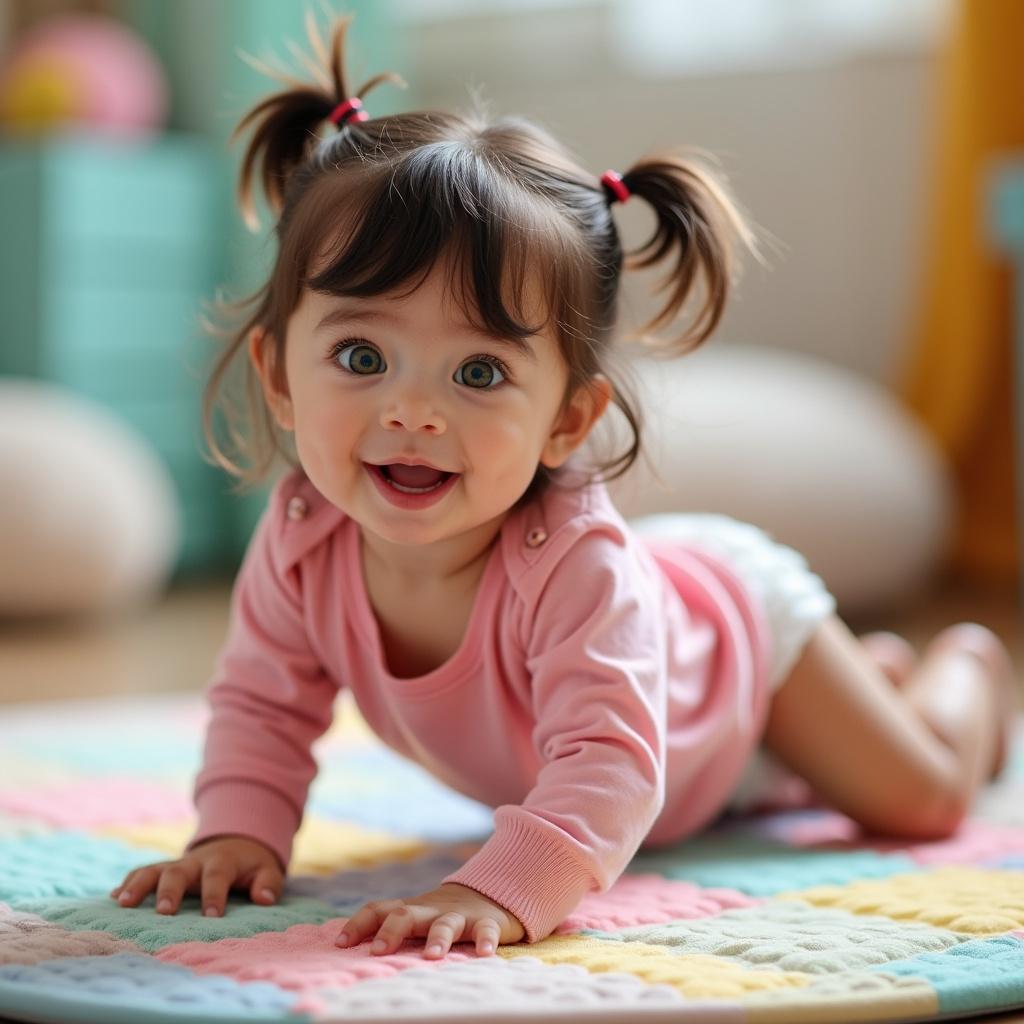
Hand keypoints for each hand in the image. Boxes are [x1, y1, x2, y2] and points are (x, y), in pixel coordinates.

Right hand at [109, 835, 284, 917]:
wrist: (236, 843)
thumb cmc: (251, 865)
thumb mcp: (267, 869)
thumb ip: (268, 883)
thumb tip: (265, 899)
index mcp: (222, 861)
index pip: (217, 876)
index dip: (214, 895)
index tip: (212, 916)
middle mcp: (194, 861)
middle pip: (179, 871)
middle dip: (170, 890)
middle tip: (163, 912)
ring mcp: (176, 865)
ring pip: (154, 870)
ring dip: (138, 885)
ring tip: (122, 904)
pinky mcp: (164, 870)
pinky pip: (142, 872)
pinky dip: (127, 883)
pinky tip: (113, 899)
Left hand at [336, 882, 525, 958]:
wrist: (490, 893)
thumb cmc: (442, 915)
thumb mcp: (416, 918)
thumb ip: (392, 931)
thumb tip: (347, 954)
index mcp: (411, 910)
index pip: (378, 910)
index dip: (358, 924)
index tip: (340, 944)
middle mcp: (430, 911)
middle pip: (406, 914)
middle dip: (391, 931)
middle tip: (378, 952)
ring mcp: (459, 916)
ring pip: (446, 924)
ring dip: (438, 938)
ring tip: (432, 956)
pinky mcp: (486, 922)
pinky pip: (486, 930)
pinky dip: (485, 941)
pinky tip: (484, 953)